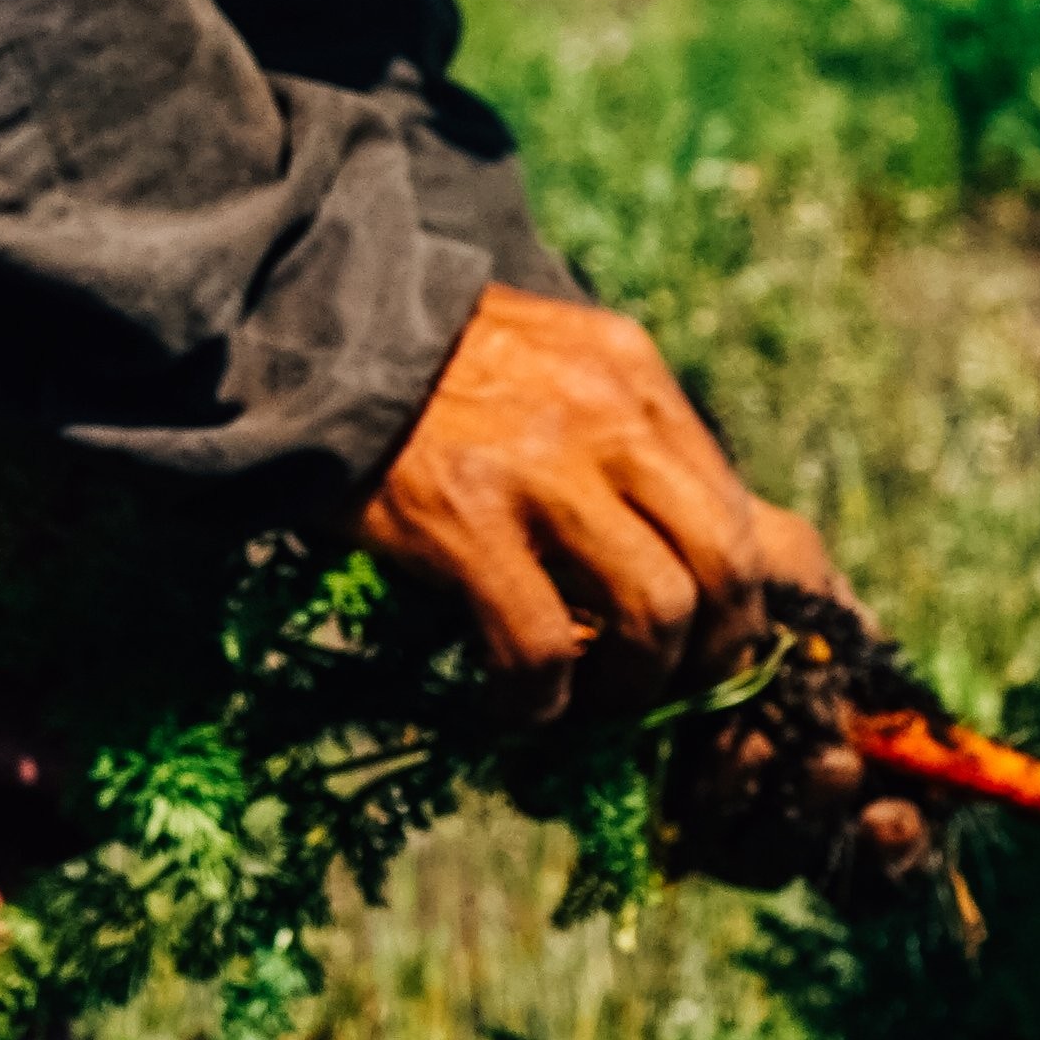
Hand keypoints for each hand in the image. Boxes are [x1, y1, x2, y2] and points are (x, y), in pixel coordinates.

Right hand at [361, 287, 842, 711]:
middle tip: (671, 692)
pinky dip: (538, 701)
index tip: (698, 642)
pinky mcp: (466, 521)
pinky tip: (514, 710)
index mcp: (634, 375)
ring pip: (656, 610)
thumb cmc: (425, 361)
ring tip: (593, 707)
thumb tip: (663, 531)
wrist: (307, 329)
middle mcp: (609, 416)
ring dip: (636, 685)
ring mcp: (542, 469)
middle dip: (714, 652)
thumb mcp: (549, 357)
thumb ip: (612, 425)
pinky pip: (539, 644)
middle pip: (723, 562)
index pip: (732, 504)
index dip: (730, 596)